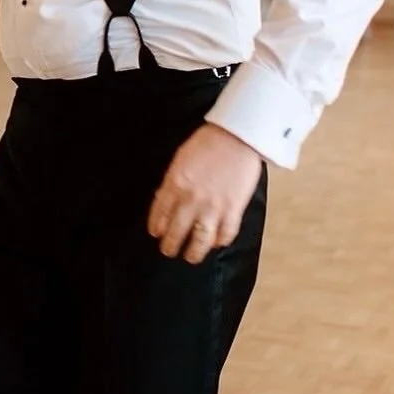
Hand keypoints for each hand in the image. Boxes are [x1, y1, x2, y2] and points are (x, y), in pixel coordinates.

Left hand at [148, 124, 262, 264]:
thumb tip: (166, 197)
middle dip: (170, 245)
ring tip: (191, 257)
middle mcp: (190, 200)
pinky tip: (216, 243)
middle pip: (176, 231)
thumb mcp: (180, 159)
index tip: (157, 234)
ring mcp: (212, 207)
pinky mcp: (233, 210)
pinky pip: (225, 234)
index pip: (160, 214)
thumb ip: (172, 181)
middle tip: (169, 251)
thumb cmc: (208, 142)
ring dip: (194, 252)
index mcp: (174, 185)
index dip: (157, 227)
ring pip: (199, 239)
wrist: (237, 137)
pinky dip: (220, 241)